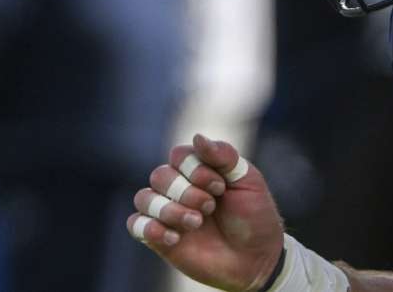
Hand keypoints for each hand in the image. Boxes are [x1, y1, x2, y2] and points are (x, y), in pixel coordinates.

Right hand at [127, 134, 283, 291]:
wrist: (256, 257)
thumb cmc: (254, 216)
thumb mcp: (248, 180)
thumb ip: (224, 155)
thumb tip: (197, 136)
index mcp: (199, 170)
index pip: (178, 155)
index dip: (195, 169)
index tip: (220, 186)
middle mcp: (179, 188)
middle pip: (160, 175)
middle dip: (186, 191)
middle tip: (210, 206)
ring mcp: (168, 212)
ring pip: (144, 198)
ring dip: (170, 210)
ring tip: (197, 223)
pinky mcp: (159, 237)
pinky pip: (136, 224)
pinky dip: (150, 228)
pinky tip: (175, 237)